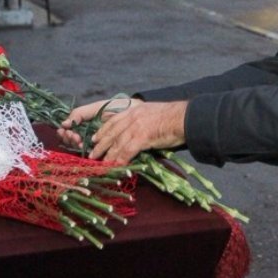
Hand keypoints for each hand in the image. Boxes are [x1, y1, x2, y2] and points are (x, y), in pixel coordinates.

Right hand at [57, 97, 137, 148]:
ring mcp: (95, 144)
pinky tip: (88, 148)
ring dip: (76, 146)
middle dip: (70, 139)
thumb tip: (64, 123)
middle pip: (70, 142)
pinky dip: (88, 152)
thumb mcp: (96, 108)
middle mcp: (86, 136)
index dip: (65, 133)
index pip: (67, 132)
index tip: (68, 131)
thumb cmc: (117, 108)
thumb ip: (80, 113)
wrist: (136, 112)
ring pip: (78, 149)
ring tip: (80, 141)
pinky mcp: (105, 151)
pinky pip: (92, 156)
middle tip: (75, 137)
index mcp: (83, 125)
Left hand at [71, 100, 187, 164]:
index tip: (95, 138)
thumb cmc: (174, 118)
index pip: (113, 120)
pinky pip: (127, 151)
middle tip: (93, 155)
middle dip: (100, 145)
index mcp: (135, 110)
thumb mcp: (154, 114)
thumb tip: (138, 133)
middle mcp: (132, 117)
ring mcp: (136, 127)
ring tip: (101, 164)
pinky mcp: (142, 137)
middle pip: (111, 132)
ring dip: (108, 156)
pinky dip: (120, 160)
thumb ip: (143, 121)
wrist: (184, 118)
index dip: (102, 131)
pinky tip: (116, 167)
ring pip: (117, 143)